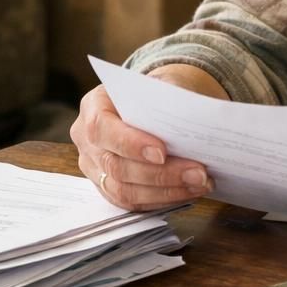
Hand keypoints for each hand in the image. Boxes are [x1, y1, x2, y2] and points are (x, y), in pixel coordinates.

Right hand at [70, 65, 224, 209]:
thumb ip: (170, 99)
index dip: (131, 144)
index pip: (101, 128)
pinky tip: (187, 192)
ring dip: (166, 191)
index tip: (163, 153)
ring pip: (124, 191)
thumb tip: (191, 119)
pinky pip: (131, 202)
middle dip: (162, 174)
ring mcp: (94, 167)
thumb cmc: (156, 93)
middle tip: (198, 174)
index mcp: (93, 106)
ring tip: (199, 184)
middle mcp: (88, 140)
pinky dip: (162, 199)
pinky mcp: (107, 187)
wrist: (152, 104)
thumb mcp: (162, 84)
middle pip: (117, 166)